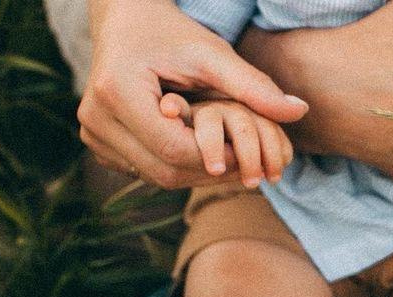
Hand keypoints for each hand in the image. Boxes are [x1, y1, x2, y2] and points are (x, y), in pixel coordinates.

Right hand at [77, 0, 307, 187]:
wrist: (127, 22)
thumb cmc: (173, 34)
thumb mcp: (213, 54)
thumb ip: (254, 85)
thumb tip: (299, 111)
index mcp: (117, 92)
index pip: (175, 149)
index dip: (216, 157)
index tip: (247, 154)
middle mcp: (96, 118)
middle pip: (163, 171)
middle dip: (209, 172)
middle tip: (244, 164)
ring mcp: (93, 136)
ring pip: (155, 178)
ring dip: (195, 174)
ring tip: (226, 158)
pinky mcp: (98, 145)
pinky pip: (145, 171)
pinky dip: (177, 168)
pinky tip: (201, 153)